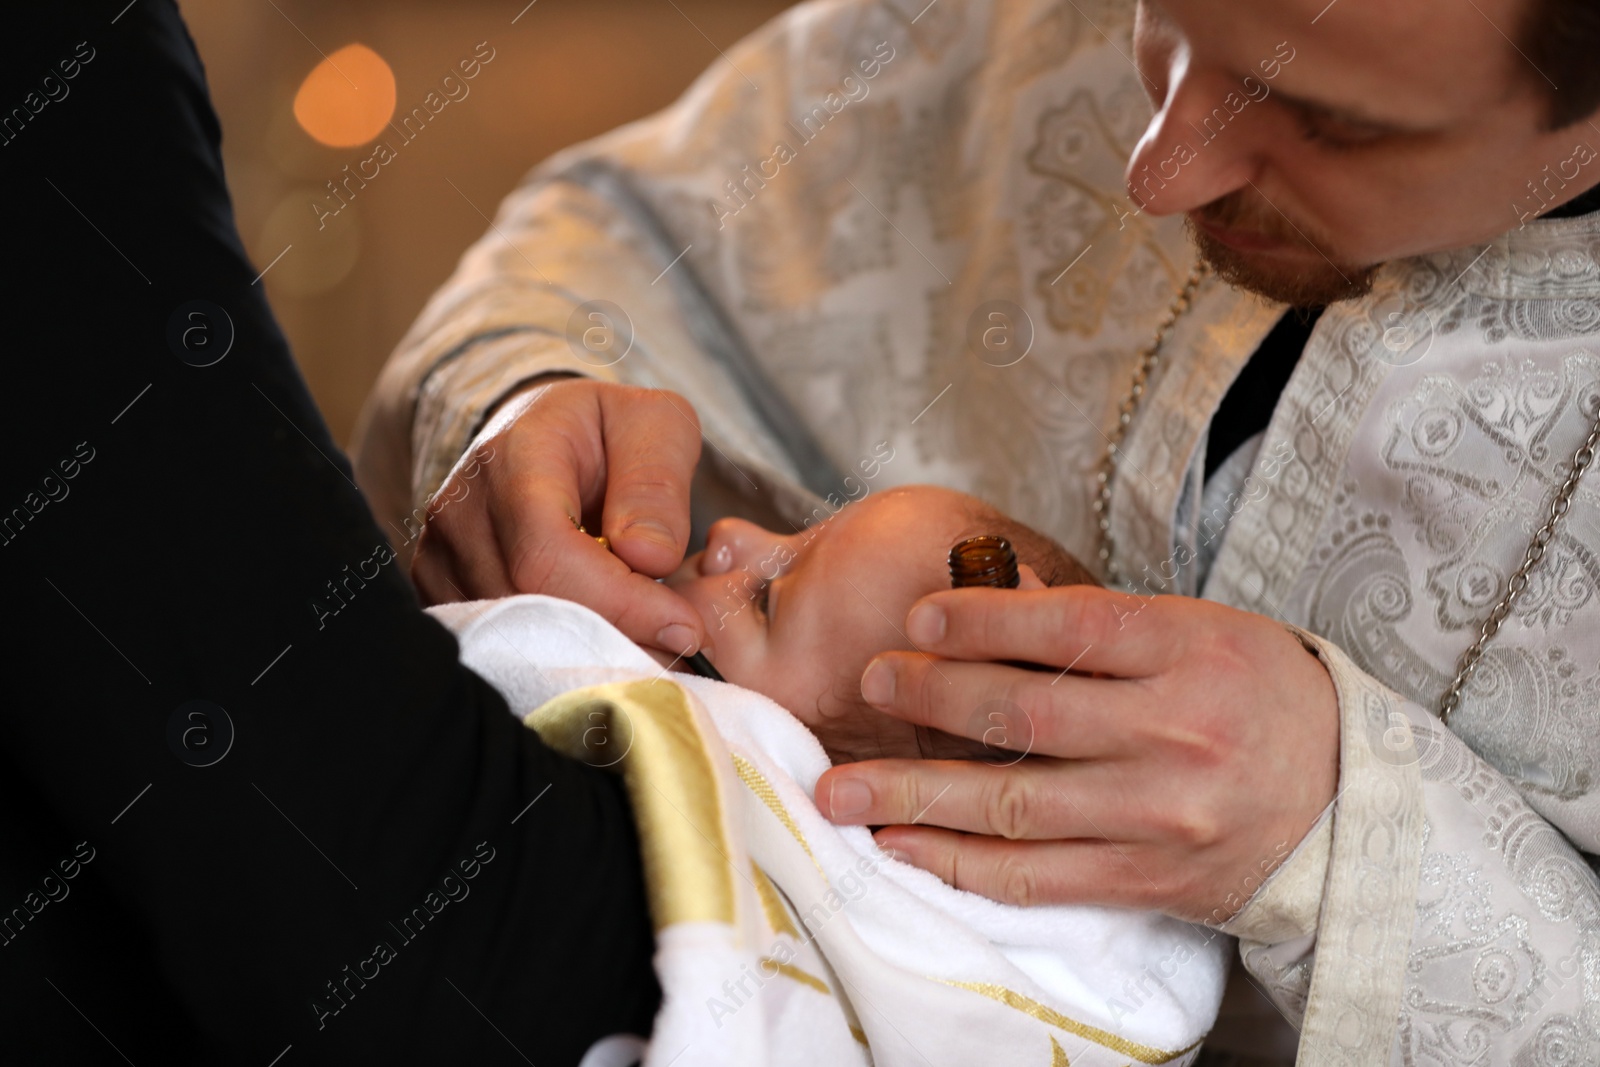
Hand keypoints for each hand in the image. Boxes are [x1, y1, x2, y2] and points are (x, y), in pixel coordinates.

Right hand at [411, 377, 708, 655]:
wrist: (542, 433)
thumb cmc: (607, 429)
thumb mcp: (656, 426)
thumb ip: (657, 485)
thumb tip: (649, 558)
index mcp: (514, 457)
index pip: (549, 551)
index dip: (620, 601)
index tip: (685, 627)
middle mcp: (461, 511)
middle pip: (529, 606)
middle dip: (615, 635)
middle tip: (678, 649)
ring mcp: (441, 557)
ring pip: (513, 638)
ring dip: (590, 653)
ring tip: (649, 643)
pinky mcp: (443, 593)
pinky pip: (499, 648)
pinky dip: (559, 657)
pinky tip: (605, 644)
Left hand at [813, 586, 1339, 923]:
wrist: (1349, 803)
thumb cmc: (1259, 697)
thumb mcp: (1200, 631)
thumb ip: (1100, 623)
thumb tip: (989, 598)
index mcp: (1188, 653)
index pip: (1068, 628)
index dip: (982, 621)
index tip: (917, 616)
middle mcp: (1172, 735)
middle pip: (1026, 716)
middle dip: (930, 699)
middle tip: (869, 683)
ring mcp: (1157, 816)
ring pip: (1015, 805)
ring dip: (916, 797)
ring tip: (840, 788)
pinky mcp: (1145, 880)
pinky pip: (1036, 876)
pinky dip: (960, 863)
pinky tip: (902, 845)